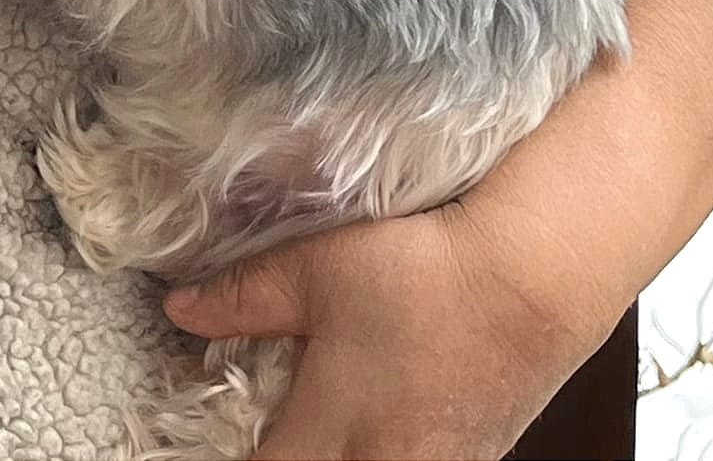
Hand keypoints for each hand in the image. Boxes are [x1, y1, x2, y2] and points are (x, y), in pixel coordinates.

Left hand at [163, 188, 608, 460]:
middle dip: (287, 455)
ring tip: (324, 419)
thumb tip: (181, 309)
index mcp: (332, 435)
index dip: (238, 456)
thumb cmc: (424, 274)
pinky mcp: (470, 460)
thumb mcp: (316, 270)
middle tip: (272, 427)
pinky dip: (381, 448)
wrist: (531, 282)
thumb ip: (243, 296)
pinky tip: (377, 418)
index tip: (228, 434)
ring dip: (338, 451)